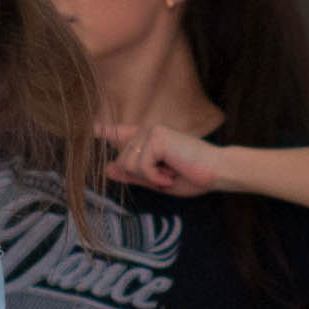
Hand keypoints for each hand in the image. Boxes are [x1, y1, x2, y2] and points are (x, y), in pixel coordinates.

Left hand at [101, 120, 226, 194]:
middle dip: (144, 177)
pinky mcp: (156, 137)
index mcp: (149, 141)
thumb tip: (108, 169)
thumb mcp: (158, 180)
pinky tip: (171, 172)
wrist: (216, 172)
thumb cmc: (193, 176)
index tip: (92, 128)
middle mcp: (147, 132)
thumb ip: (134, 175)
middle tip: (169, 175)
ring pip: (128, 164)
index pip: (123, 135)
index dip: (107, 131)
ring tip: (171, 172)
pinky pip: (140, 166)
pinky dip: (155, 176)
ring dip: (150, 177)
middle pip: (122, 162)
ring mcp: (151, 131)